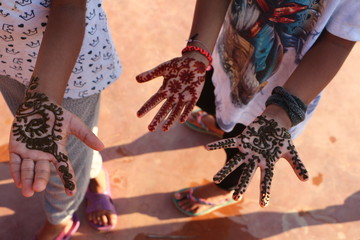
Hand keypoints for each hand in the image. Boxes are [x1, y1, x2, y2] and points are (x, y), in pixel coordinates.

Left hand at [9, 81, 103, 196]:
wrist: (39, 104)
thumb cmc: (57, 114)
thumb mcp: (74, 124)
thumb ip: (86, 136)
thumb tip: (101, 147)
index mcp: (57, 152)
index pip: (64, 169)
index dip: (68, 180)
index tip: (71, 192)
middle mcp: (43, 155)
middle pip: (43, 171)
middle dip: (41, 180)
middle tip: (38, 188)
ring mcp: (29, 153)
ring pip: (28, 170)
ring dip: (27, 180)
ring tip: (27, 191)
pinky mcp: (16, 147)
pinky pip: (15, 162)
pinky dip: (16, 171)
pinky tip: (18, 182)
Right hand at [136, 56, 206, 130]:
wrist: (194, 61)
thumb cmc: (178, 65)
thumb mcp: (163, 68)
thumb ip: (151, 74)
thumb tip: (136, 79)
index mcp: (165, 90)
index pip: (153, 100)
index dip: (146, 107)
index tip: (138, 115)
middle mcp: (173, 96)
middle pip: (164, 110)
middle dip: (157, 119)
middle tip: (150, 129)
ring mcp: (183, 97)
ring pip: (175, 111)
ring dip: (170, 120)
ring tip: (164, 129)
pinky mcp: (194, 96)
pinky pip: (189, 106)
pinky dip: (185, 113)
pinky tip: (181, 120)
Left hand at [206, 115, 308, 206]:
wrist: (275, 121)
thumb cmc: (281, 138)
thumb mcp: (291, 152)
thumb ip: (297, 165)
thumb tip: (306, 180)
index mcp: (267, 163)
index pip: (266, 180)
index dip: (265, 191)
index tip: (263, 205)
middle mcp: (255, 159)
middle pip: (247, 174)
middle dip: (242, 185)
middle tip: (235, 198)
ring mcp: (247, 150)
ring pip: (234, 162)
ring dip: (225, 170)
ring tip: (215, 178)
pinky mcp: (242, 140)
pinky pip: (228, 142)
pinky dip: (218, 144)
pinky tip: (207, 148)